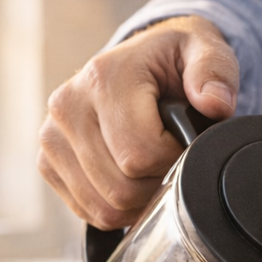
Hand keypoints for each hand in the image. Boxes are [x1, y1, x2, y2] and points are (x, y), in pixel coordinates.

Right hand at [38, 16, 238, 228]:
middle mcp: (67, 107)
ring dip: (139, 201)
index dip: (172, 161)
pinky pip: (89, 212)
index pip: (139, 155)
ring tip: (153, 168)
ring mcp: (52, 138)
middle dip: (157, 184)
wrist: (139, 64)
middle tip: (170, 158)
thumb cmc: (172, 62)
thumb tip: (214, 102)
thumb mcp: (203, 49)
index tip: (183, 142)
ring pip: (104, 207)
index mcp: (102, 78)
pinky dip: (117, 208)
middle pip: (120, 188)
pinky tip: (131, 180)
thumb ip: (214, 70)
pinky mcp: (47, 162)